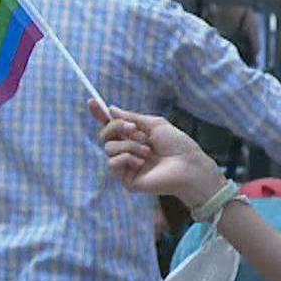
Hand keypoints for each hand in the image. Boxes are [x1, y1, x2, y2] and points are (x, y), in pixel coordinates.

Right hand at [92, 102, 225, 208]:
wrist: (189, 165)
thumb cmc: (178, 145)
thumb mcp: (155, 125)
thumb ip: (132, 118)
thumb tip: (111, 109)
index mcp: (135, 137)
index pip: (111, 125)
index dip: (100, 114)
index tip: (91, 102)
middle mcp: (128, 150)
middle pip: (105, 134)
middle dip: (116, 127)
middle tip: (133, 129)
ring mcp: (126, 165)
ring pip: (109, 148)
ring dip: (129, 145)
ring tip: (148, 151)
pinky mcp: (126, 178)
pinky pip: (112, 163)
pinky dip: (127, 158)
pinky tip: (142, 162)